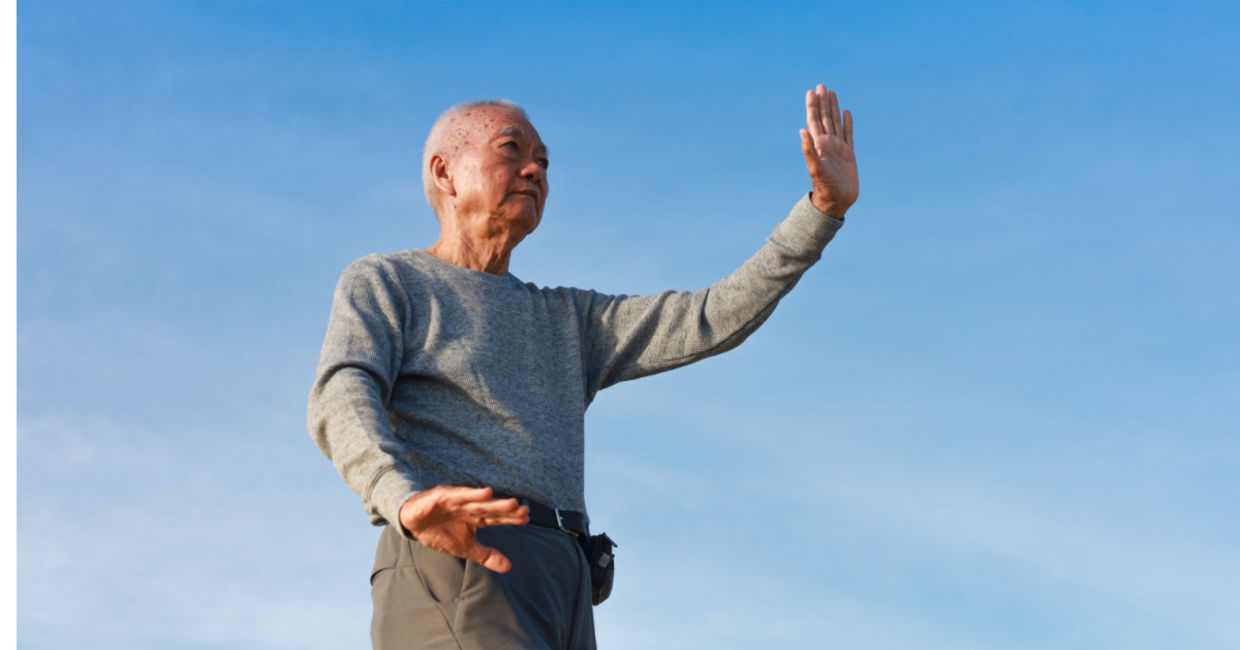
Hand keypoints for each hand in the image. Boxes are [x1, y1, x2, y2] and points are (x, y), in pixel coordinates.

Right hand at [398, 486, 529, 572]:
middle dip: (507, 510)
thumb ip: (486, 555)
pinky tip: (486, 492)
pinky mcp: (443, 496)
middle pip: (491, 508)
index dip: (511, 518)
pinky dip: (471, 493)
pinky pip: (458, 495)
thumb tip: (509, 567)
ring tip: (512, 502)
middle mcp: (470, 507)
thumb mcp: (465, 548)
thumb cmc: (440, 532)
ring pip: (479, 501)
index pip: (497, 518)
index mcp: (476, 518)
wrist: (412, 523)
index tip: (527, 518)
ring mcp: (457, 500)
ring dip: (494, 502)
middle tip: (524, 510)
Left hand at [799, 84, 858, 217]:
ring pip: (836, 122)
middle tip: (821, 86)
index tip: (811, 91)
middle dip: (822, 102)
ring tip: (832, 93)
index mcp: (818, 145)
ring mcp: (838, 148)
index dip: (812, 106)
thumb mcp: (815, 168)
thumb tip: (801, 130)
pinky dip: (848, 123)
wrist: (837, 200)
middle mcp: (827, 144)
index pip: (814, 120)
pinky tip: (847, 113)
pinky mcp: (849, 154)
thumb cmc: (824, 187)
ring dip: (834, 108)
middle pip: (824, 117)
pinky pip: (848, 134)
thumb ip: (808, 150)